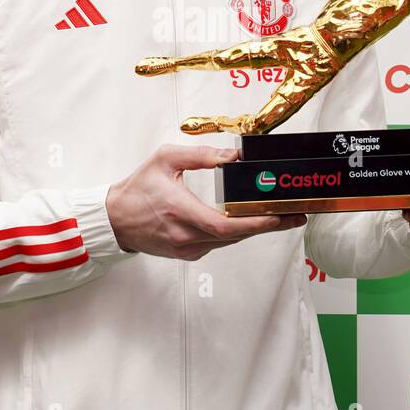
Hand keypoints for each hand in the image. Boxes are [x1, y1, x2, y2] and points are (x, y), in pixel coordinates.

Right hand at [105, 145, 306, 260]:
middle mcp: (186, 237)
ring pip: (229, 241)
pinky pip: (217, 244)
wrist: (114, 219)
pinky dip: (234, 233)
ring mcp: (187, 249)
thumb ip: (200, 155)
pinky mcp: (187, 254)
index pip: (226, 225)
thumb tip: (232, 156)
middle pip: (236, 236)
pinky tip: (246, 221)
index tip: (279, 216)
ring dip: (253, 230)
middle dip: (268, 226)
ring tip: (279, 217)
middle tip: (295, 216)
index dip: (256, 224)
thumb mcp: (165, 160)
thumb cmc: (137, 189)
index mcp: (181, 212)